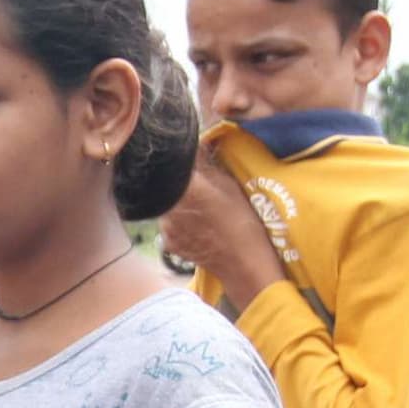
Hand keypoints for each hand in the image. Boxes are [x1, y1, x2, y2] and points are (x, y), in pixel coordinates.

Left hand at [158, 157, 281, 300]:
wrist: (244, 263)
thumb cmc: (243, 221)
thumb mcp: (229, 184)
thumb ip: (206, 162)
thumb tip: (194, 144)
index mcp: (186, 186)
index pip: (170, 162)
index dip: (177, 160)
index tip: (184, 158)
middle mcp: (169, 206)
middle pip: (164, 184)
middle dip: (177, 182)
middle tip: (197, 186)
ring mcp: (165, 227)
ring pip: (165, 204)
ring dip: (177, 202)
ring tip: (200, 209)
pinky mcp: (167, 243)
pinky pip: (168, 224)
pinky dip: (178, 221)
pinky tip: (197, 225)